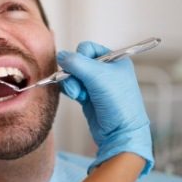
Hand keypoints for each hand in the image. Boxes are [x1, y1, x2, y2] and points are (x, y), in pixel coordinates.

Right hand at [57, 41, 153, 175]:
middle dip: (73, 73)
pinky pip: (72, 86)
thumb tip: (60, 55)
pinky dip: (71, 90)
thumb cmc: (118, 102)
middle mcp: (105, 70)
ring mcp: (96, 84)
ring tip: (78, 95)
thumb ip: (76, 62)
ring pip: (72, 75)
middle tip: (79, 86)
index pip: (88, 48)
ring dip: (71, 84)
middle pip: (77, 62)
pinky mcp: (88, 96)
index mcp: (114, 60)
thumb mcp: (97, 76)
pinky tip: (77, 98)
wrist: (121, 132)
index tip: (82, 69)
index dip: (80, 56)